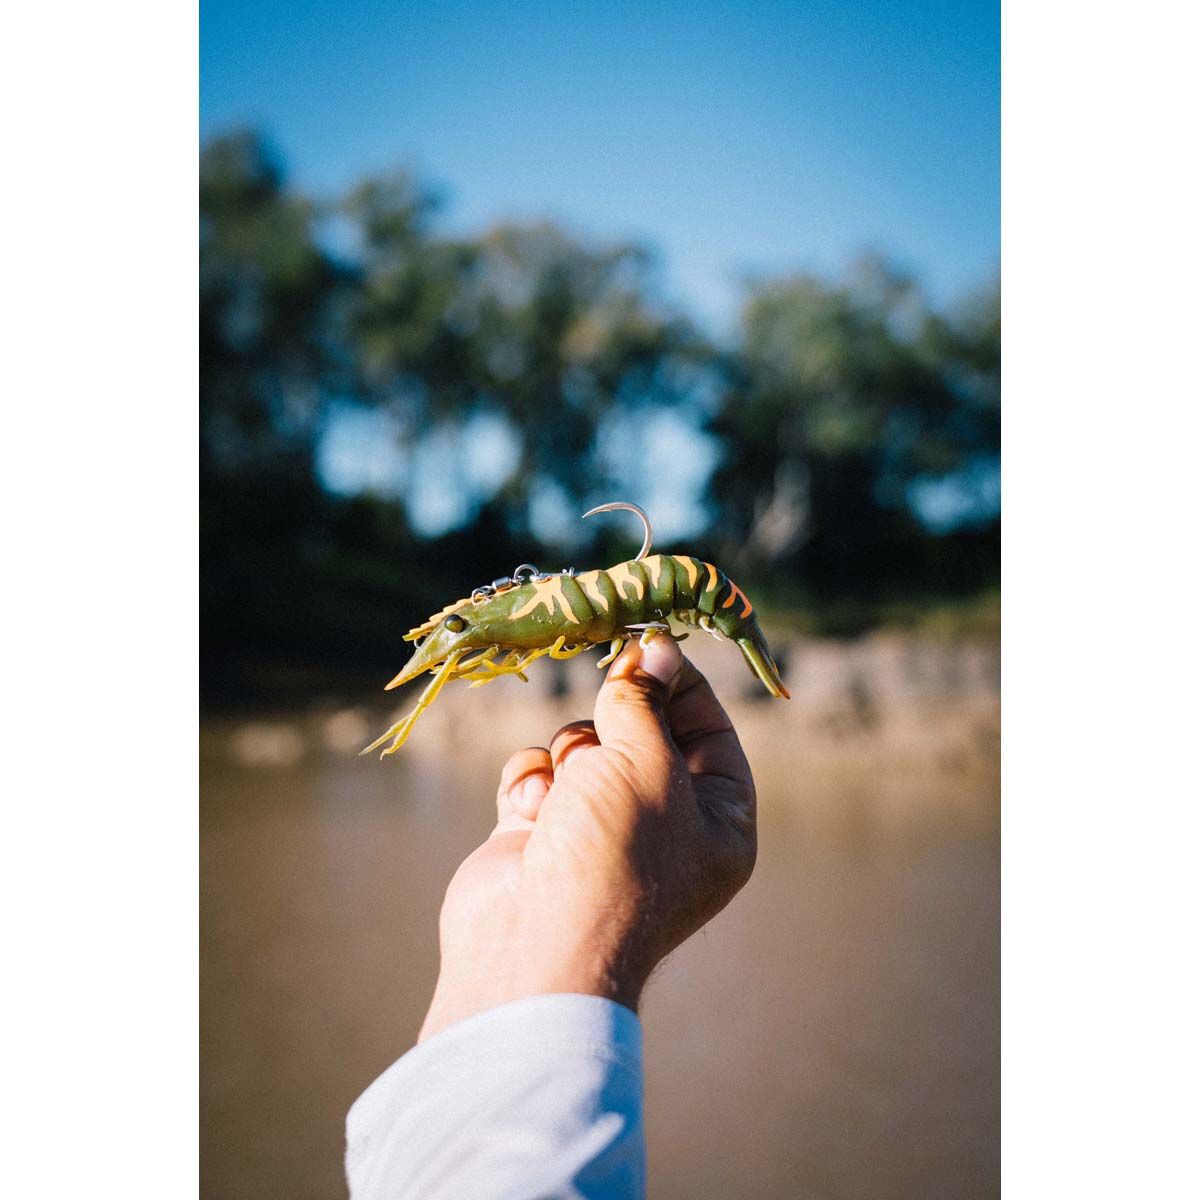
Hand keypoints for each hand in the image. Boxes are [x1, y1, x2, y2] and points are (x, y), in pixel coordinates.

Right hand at [419, 635, 756, 1041]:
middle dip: (614, 721)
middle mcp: (664, 823)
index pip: (708, 726)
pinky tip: (530, 810)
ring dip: (570, 755)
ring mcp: (600, 828)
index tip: (646, 643)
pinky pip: (540, 773)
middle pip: (641, 729)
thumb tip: (650, 649)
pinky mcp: (543, 831)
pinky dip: (532, 781)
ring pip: (584, 744)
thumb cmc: (614, 852)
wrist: (533, 947)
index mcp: (717, 817)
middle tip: (605, 725)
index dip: (677, 681)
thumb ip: (642, 700)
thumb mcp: (646, 762)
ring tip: (566, 793)